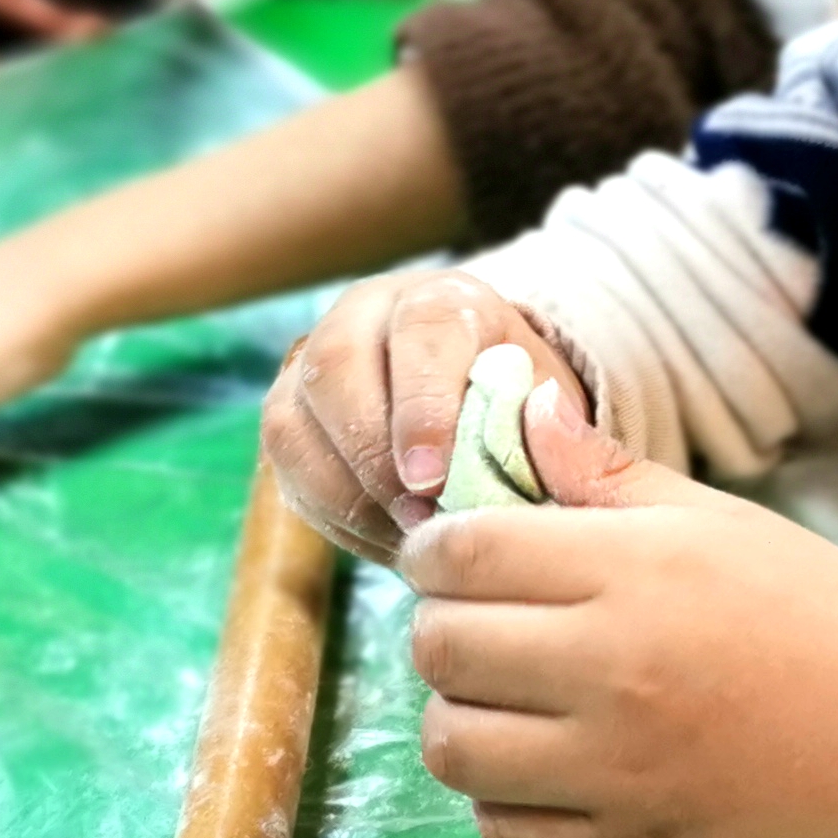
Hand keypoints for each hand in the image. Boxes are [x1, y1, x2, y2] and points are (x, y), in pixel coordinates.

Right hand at [261, 268, 583, 563]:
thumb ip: (550, 429)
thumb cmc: (518, 409)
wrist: (478, 406)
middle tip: (415, 518)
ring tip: (404, 537)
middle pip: (337, 363)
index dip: (422, 407)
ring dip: (345, 492)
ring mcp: (312, 363)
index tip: (433, 480)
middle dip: (371, 452)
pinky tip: (383, 538)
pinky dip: (332, 512)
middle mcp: (364, 315)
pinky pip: (286, 466)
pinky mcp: (288, 417)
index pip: (421, 332)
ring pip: (294, 419)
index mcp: (441, 298)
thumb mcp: (549, 411)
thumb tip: (537, 440)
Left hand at [398, 386, 837, 837]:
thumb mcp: (719, 520)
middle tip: (479, 625)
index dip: (432, 550)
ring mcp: (617, 766)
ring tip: (501, 700)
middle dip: (440, 629)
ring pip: (453, 747)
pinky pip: (506, 830)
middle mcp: (611, 668)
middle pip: (440, 648)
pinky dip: (503, 801)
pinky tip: (541, 766)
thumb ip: (606, 474)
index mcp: (631, 571)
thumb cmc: (821, 611)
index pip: (463, 553)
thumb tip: (523, 411)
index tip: (449, 556)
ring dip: (459, 718)